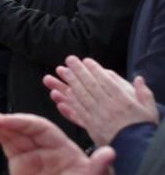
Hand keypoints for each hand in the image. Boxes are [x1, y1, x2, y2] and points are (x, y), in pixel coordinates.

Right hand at [0, 109, 115, 174]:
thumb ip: (97, 168)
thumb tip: (109, 153)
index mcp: (64, 149)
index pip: (40, 129)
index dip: (22, 123)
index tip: (6, 122)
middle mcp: (46, 148)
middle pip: (21, 129)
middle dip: (1, 121)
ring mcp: (32, 155)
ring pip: (9, 134)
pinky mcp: (20, 164)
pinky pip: (5, 144)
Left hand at [44, 56, 160, 145]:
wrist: (137, 151)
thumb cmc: (143, 128)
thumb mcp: (149, 109)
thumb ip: (143, 93)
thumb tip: (138, 79)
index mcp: (122, 101)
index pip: (106, 81)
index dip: (94, 69)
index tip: (86, 61)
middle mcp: (108, 107)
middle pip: (90, 86)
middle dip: (78, 71)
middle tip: (69, 60)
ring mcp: (97, 117)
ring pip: (81, 97)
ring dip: (70, 83)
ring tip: (62, 71)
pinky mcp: (91, 127)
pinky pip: (77, 112)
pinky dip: (69, 103)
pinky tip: (61, 95)